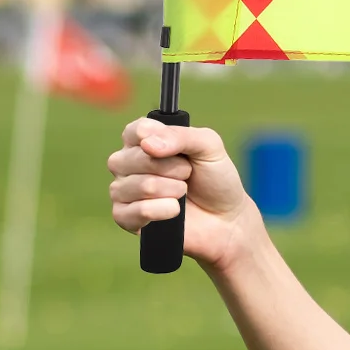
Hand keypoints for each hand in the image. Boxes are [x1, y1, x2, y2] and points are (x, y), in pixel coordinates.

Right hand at [107, 117, 260, 270]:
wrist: (226, 219)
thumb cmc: (215, 179)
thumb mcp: (209, 147)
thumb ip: (181, 136)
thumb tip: (147, 144)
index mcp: (143, 140)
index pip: (134, 131)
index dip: (155, 139)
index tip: (177, 149)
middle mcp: (127, 163)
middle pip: (134, 158)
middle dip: (172, 168)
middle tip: (188, 174)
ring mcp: (123, 190)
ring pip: (138, 186)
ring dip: (172, 189)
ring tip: (183, 192)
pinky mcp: (126, 218)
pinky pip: (135, 211)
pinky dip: (162, 210)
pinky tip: (175, 210)